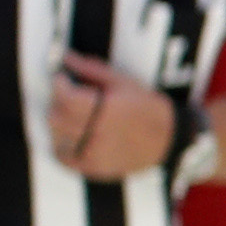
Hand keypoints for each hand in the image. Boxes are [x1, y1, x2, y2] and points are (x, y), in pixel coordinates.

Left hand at [48, 56, 177, 181]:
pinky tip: (71, 136)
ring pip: (56, 136)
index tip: (62, 79)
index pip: (64, 95)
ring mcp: (95, 153)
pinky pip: (62, 157)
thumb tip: (66, 57)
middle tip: (68, 96)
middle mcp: (98, 134)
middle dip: (57, 102)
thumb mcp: (123, 82)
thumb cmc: (147, 108)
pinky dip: (61, 145)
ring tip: (72, 116)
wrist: (169, 139)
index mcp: (106, 109)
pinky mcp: (94, 167)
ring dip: (58, 123)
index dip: (58, 84)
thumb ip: (91, 69)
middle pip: (56, 116)